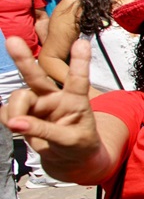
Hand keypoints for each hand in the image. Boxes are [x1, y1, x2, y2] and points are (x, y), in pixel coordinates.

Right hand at [0, 37, 99, 158]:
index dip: (79, 62)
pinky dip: (8, 118)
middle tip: (13, 41)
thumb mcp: (69, 141)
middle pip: (37, 76)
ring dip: (16, 110)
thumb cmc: (78, 144)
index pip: (78, 79)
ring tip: (20, 126)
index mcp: (76, 100)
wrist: (69, 157)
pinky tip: (17, 127)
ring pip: (19, 97)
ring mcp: (36, 103)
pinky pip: (7, 111)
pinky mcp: (22, 112)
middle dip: (23, 59)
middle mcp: (54, 97)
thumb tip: (15, 123)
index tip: (81, 42)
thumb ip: (44, 130)